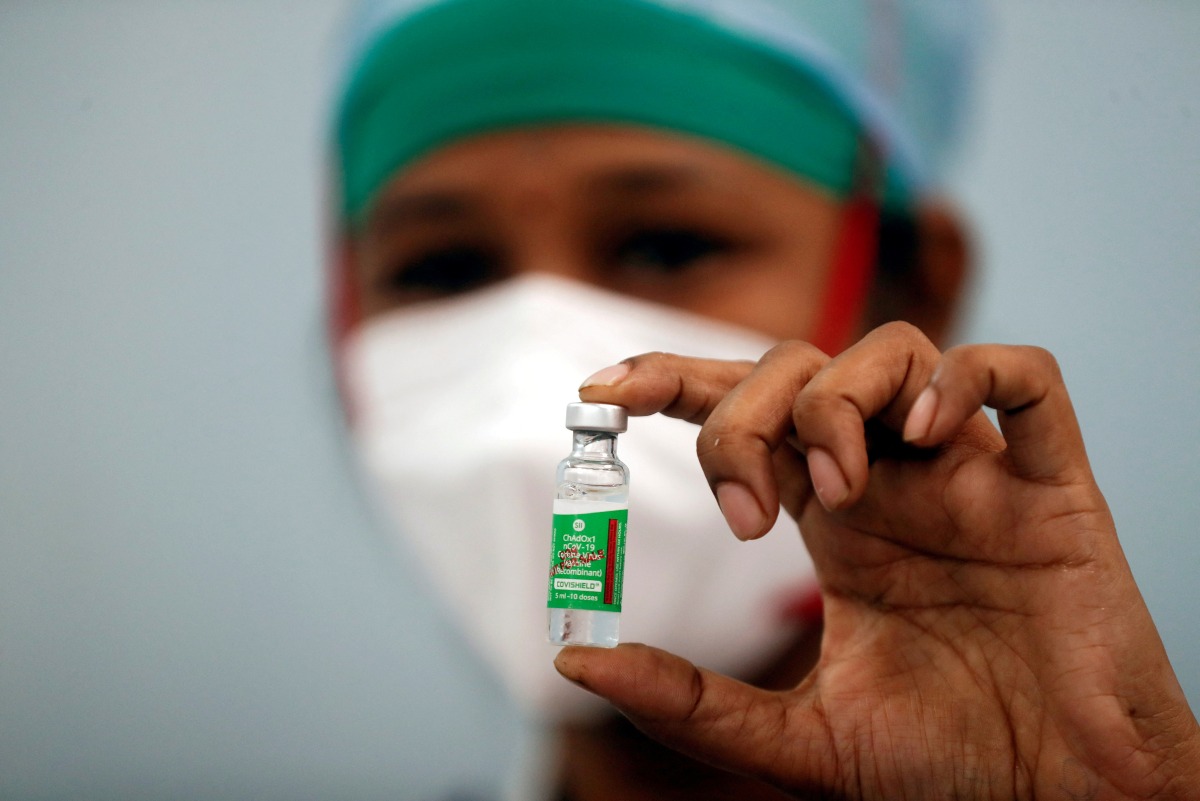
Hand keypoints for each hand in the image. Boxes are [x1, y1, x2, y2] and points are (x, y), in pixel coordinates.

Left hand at [555, 323, 1199, 799]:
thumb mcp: (798, 741)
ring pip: (894, 351)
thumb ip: (691, 703)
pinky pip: (1024, 377)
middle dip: (743, 412)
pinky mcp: (1054, 487)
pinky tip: (929, 431)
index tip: (598, 391)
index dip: (670, 380)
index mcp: (830, 521)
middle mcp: (893, 480)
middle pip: (798, 369)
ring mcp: (970, 475)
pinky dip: (968, 376)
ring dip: (838, 401)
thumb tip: (575, 660)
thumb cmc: (947, 769)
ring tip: (839, 491)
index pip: (741, 411)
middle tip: (742, 509)